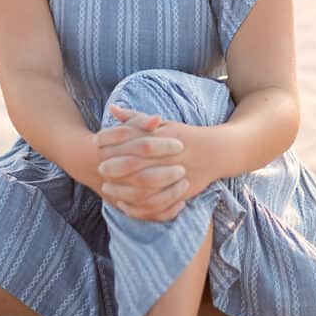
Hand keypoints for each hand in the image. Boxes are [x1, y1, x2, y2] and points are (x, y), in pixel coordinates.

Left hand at [93, 103, 215, 221]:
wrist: (216, 152)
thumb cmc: (184, 136)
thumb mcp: (162, 123)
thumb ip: (135, 118)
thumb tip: (112, 109)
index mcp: (162, 137)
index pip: (132, 140)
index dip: (113, 146)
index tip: (99, 148)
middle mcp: (168, 156)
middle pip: (135, 164)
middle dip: (115, 168)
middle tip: (101, 170)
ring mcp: (174, 175)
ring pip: (143, 186)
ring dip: (123, 189)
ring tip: (108, 188)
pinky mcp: (180, 191)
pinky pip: (156, 203)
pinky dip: (139, 206)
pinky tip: (125, 204)